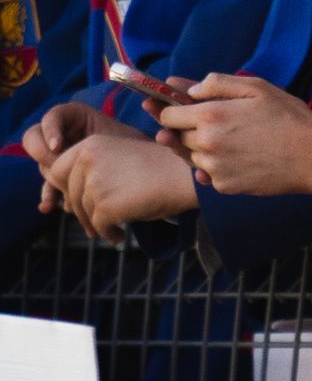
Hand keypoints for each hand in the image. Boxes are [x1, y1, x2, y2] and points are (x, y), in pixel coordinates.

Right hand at [24, 101, 141, 212]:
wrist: (143, 166)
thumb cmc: (133, 144)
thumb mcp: (118, 137)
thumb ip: (93, 141)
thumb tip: (69, 154)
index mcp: (74, 116)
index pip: (52, 117)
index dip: (50, 130)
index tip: (58, 147)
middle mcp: (62, 133)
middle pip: (35, 140)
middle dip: (44, 156)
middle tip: (55, 170)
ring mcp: (58, 155)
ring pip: (43, 164)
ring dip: (48, 180)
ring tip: (52, 195)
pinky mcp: (60, 175)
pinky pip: (48, 185)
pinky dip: (49, 196)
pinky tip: (49, 206)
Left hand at [44, 135, 196, 242]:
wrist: (185, 175)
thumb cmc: (159, 167)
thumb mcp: (118, 158)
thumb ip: (91, 170)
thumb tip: (66, 200)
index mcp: (90, 143)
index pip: (57, 171)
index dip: (68, 190)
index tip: (83, 201)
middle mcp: (87, 160)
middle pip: (69, 194)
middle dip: (81, 211)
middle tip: (97, 222)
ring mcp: (95, 182)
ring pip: (83, 212)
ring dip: (96, 224)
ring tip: (113, 229)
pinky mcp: (106, 205)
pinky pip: (98, 226)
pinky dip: (108, 234)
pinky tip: (120, 236)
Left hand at [153, 74, 311, 196]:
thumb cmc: (289, 117)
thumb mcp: (257, 88)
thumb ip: (217, 83)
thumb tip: (187, 87)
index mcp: (210, 115)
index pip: (167, 115)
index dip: (170, 110)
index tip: (179, 109)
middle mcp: (205, 144)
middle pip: (177, 137)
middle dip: (191, 129)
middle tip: (222, 123)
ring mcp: (213, 168)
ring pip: (193, 156)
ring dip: (204, 148)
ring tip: (236, 140)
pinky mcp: (223, 186)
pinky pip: (208, 174)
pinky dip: (217, 166)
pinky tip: (241, 157)